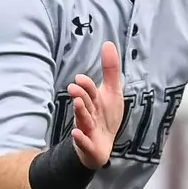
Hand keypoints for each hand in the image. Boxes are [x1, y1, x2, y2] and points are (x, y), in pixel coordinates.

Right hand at [68, 40, 124, 168]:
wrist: (101, 145)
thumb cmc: (105, 116)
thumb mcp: (112, 91)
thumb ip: (110, 70)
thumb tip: (108, 43)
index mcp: (94, 101)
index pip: (90, 91)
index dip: (86, 85)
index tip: (80, 78)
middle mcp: (89, 113)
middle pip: (85, 104)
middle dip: (81, 96)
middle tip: (74, 88)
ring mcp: (88, 130)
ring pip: (83, 120)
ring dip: (80, 112)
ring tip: (78, 104)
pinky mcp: (88, 145)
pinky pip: (83, 142)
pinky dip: (80, 139)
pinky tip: (77, 134)